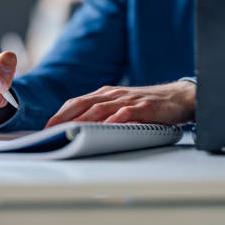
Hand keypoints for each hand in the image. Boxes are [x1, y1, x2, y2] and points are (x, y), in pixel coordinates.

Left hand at [44, 81, 194, 127]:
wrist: (178, 98)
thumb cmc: (147, 104)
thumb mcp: (121, 106)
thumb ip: (103, 114)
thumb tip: (80, 129)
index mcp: (105, 94)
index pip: (77, 102)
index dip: (60, 114)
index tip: (46, 127)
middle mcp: (113, 94)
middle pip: (83, 103)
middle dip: (63, 117)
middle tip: (49, 130)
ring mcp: (128, 99)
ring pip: (100, 108)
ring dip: (82, 120)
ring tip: (69, 130)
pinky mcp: (144, 107)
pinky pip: (126, 113)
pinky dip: (114, 119)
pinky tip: (105, 127)